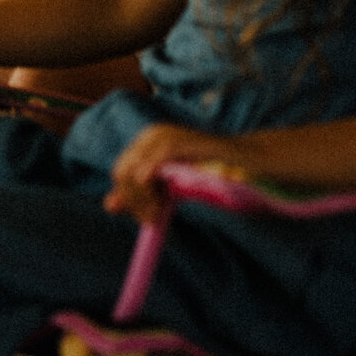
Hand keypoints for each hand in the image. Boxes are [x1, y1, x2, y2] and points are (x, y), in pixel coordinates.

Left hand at [104, 121, 240, 225]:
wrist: (247, 161)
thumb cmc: (211, 172)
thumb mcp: (170, 186)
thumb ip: (140, 195)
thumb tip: (108, 205)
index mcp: (146, 142)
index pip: (120, 172)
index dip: (128, 198)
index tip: (146, 219)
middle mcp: (151, 134)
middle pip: (121, 172)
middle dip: (133, 201)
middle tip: (152, 220)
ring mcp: (164, 135)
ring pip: (132, 172)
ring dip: (142, 200)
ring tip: (159, 215)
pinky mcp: (178, 142)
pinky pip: (150, 167)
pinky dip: (150, 190)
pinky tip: (162, 205)